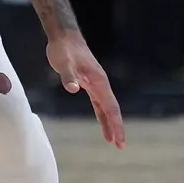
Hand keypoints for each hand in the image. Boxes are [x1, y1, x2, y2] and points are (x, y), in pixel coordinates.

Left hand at [46, 33, 124, 147]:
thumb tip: (73, 88)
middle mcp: (100, 83)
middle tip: (120, 146)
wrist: (64, 36)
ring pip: (105, 107)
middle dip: (116, 127)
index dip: (116, 124)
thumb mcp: (63, 62)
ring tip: (113, 141)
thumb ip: (68, 76)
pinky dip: (101, 115)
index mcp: (98, 81)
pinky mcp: (88, 83)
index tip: (120, 140)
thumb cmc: (63, 49)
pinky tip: (103, 124)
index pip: (110, 107)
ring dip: (110, 123)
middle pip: (112, 109)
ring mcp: (95, 83)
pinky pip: (98, 103)